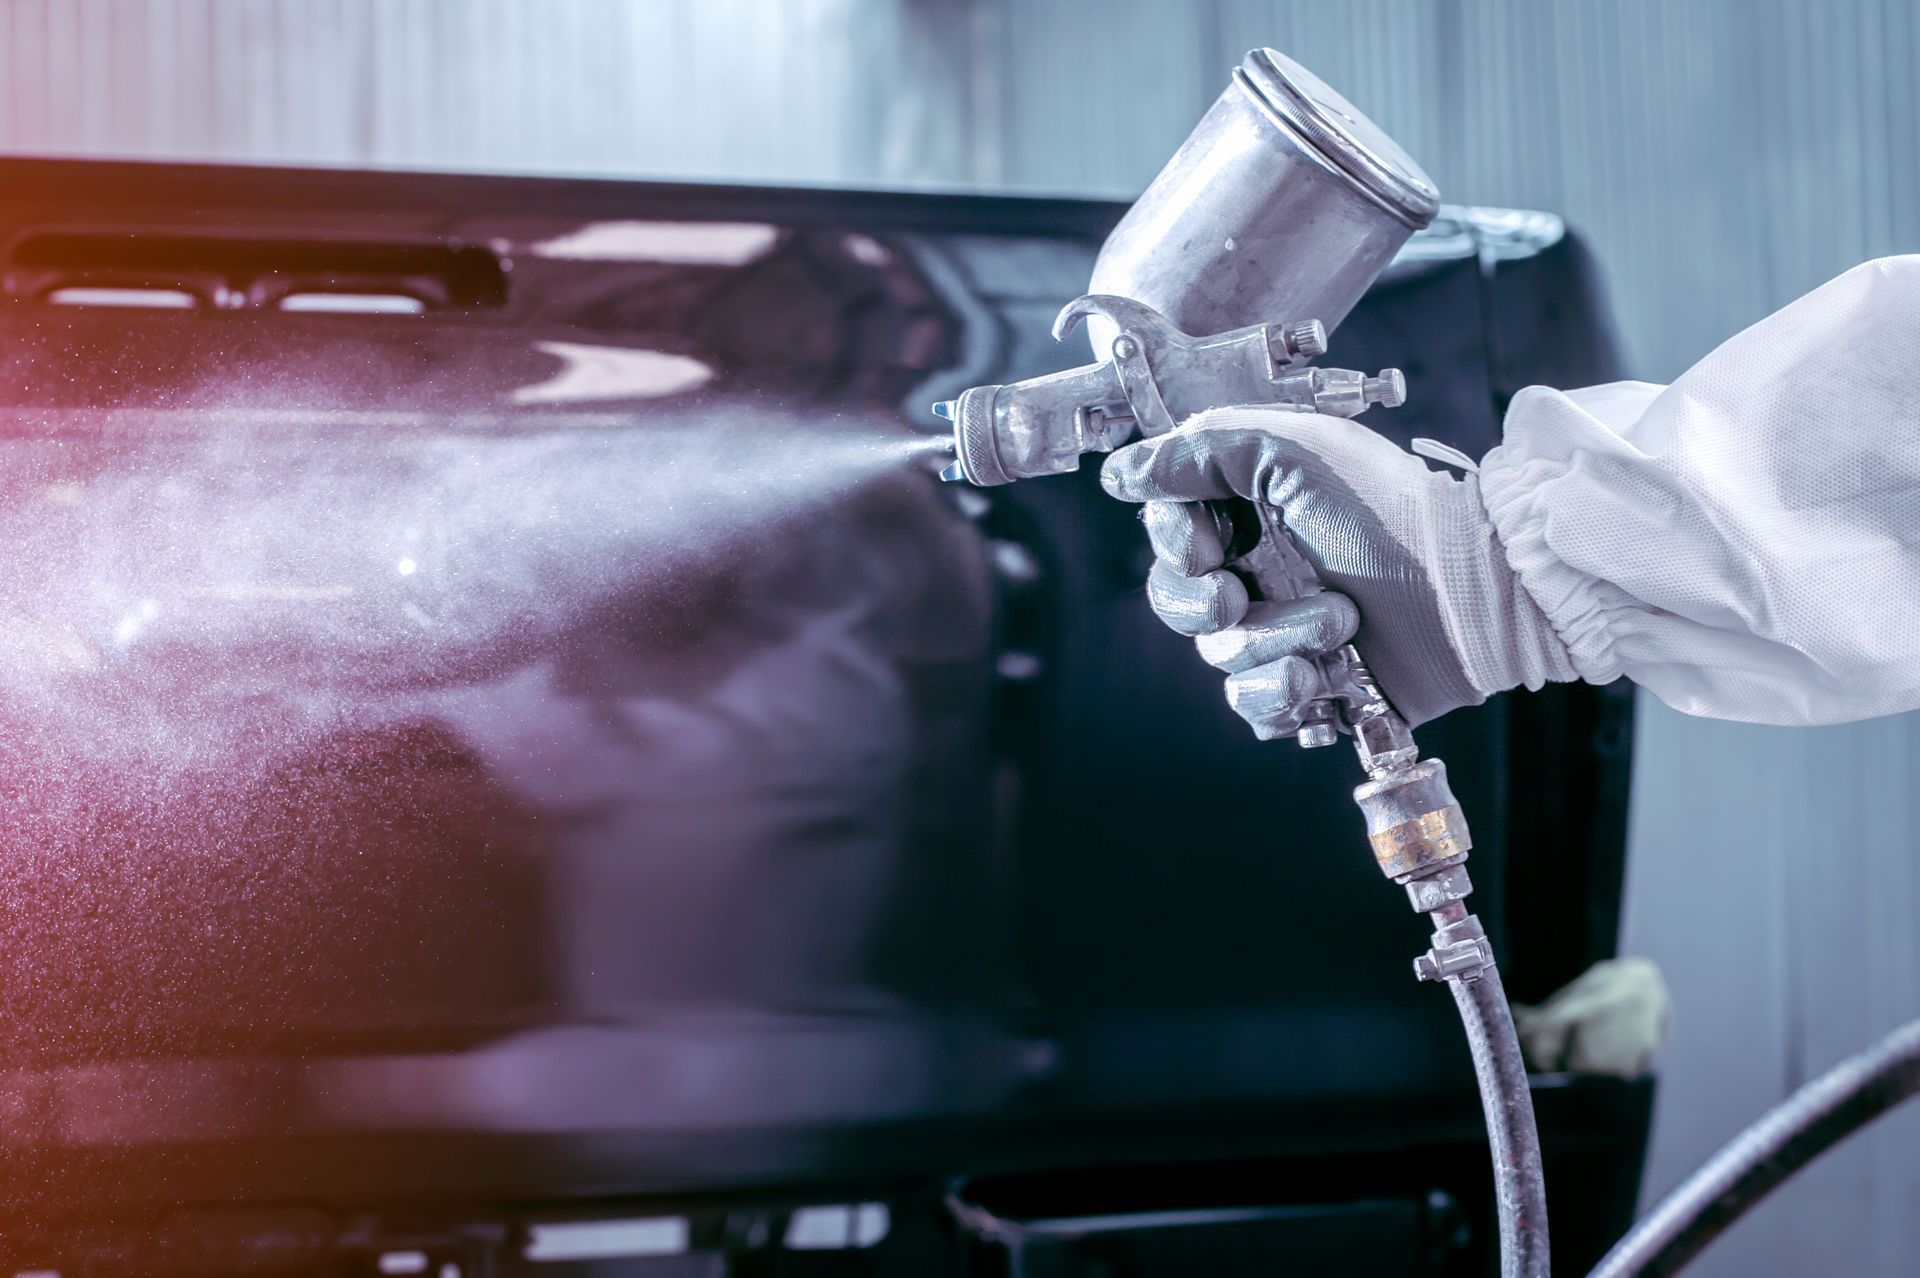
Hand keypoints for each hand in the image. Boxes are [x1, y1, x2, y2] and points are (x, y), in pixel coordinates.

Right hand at [1100, 406, 1574, 732]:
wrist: (1475, 591)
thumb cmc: (1396, 512)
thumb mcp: (1294, 451)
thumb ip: (1201, 451)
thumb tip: (1123, 473)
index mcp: (1253, 510)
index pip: (1170, 533)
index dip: (1176, 546)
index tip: (1206, 545)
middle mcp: (1262, 570)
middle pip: (1178, 602)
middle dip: (1203, 603)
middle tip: (1240, 595)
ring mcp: (1285, 632)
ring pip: (1219, 659)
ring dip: (1271, 645)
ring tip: (1337, 625)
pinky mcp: (1312, 688)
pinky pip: (1256, 708)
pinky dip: (1283, 695)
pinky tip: (1324, 679)